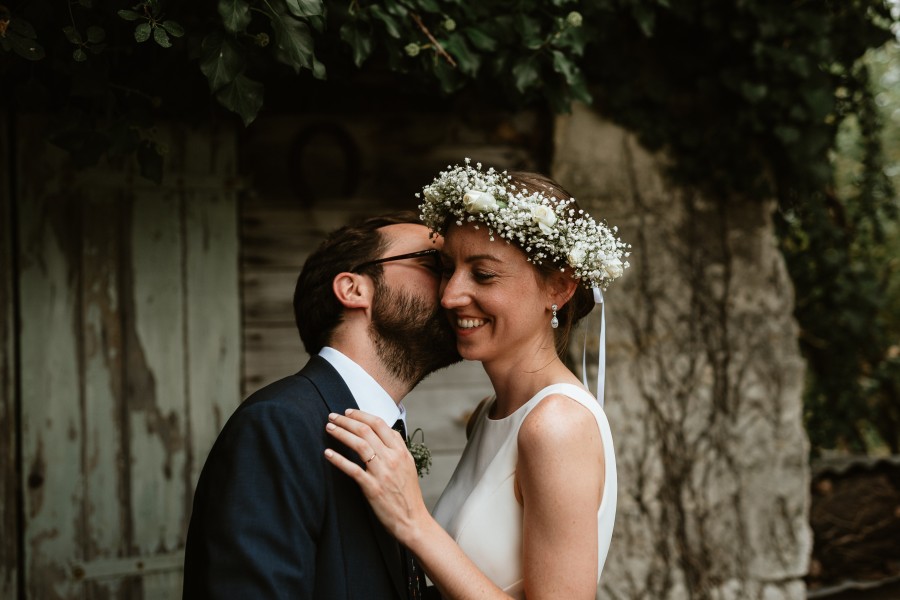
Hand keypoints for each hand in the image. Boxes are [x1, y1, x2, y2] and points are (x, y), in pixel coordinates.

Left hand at [324, 409, 428, 543]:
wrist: (413, 520)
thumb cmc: (408, 494)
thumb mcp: (408, 465)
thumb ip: (397, 448)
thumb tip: (386, 431)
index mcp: (401, 451)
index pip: (380, 424)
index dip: (362, 415)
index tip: (348, 412)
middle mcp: (392, 458)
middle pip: (367, 431)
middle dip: (347, 420)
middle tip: (333, 416)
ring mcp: (383, 473)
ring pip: (360, 445)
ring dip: (341, 433)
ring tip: (329, 428)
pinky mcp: (372, 488)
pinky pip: (352, 469)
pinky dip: (339, 459)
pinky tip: (328, 453)